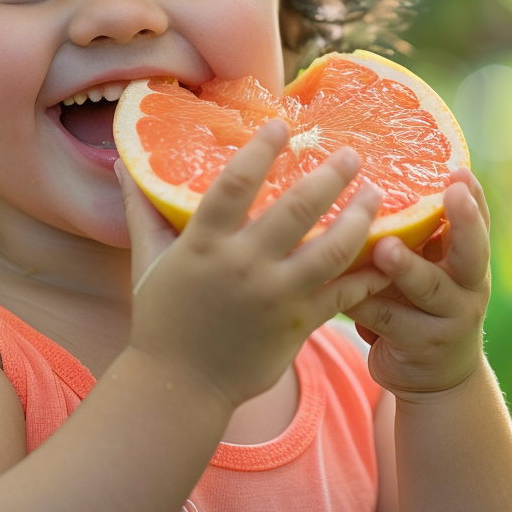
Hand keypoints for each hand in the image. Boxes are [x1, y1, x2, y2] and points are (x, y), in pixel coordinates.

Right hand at [117, 119, 391, 409]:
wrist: (179, 387)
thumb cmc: (161, 319)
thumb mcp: (146, 260)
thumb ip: (142, 208)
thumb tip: (125, 161)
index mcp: (204, 245)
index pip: (234, 184)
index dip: (261, 150)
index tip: (283, 124)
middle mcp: (243, 266)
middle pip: (297, 210)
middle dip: (330, 176)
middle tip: (351, 154)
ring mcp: (275, 297)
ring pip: (332, 250)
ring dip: (360, 218)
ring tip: (376, 194)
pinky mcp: (298, 325)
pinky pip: (343, 295)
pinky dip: (369, 274)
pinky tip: (387, 252)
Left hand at [343, 168, 491, 398]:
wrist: (436, 379)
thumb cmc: (423, 305)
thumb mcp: (432, 270)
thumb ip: (420, 237)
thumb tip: (372, 179)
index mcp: (472, 261)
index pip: (479, 222)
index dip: (473, 196)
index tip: (458, 171)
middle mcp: (470, 287)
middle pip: (473, 252)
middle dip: (465, 221)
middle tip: (453, 194)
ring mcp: (450, 318)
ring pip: (428, 288)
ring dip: (406, 267)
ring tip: (384, 248)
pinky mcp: (421, 345)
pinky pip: (387, 318)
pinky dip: (362, 300)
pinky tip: (339, 287)